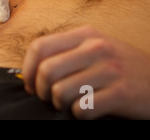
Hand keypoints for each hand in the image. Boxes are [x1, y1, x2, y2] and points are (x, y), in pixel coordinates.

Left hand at [22, 26, 149, 118]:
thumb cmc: (122, 67)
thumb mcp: (95, 49)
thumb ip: (66, 53)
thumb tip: (30, 72)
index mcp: (85, 35)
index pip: (39, 47)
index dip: (27, 69)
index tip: (29, 84)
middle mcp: (96, 48)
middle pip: (46, 70)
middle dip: (41, 91)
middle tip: (49, 99)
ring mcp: (110, 70)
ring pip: (60, 92)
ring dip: (60, 105)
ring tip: (70, 104)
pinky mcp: (122, 94)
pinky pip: (82, 109)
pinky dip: (79, 115)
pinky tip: (87, 111)